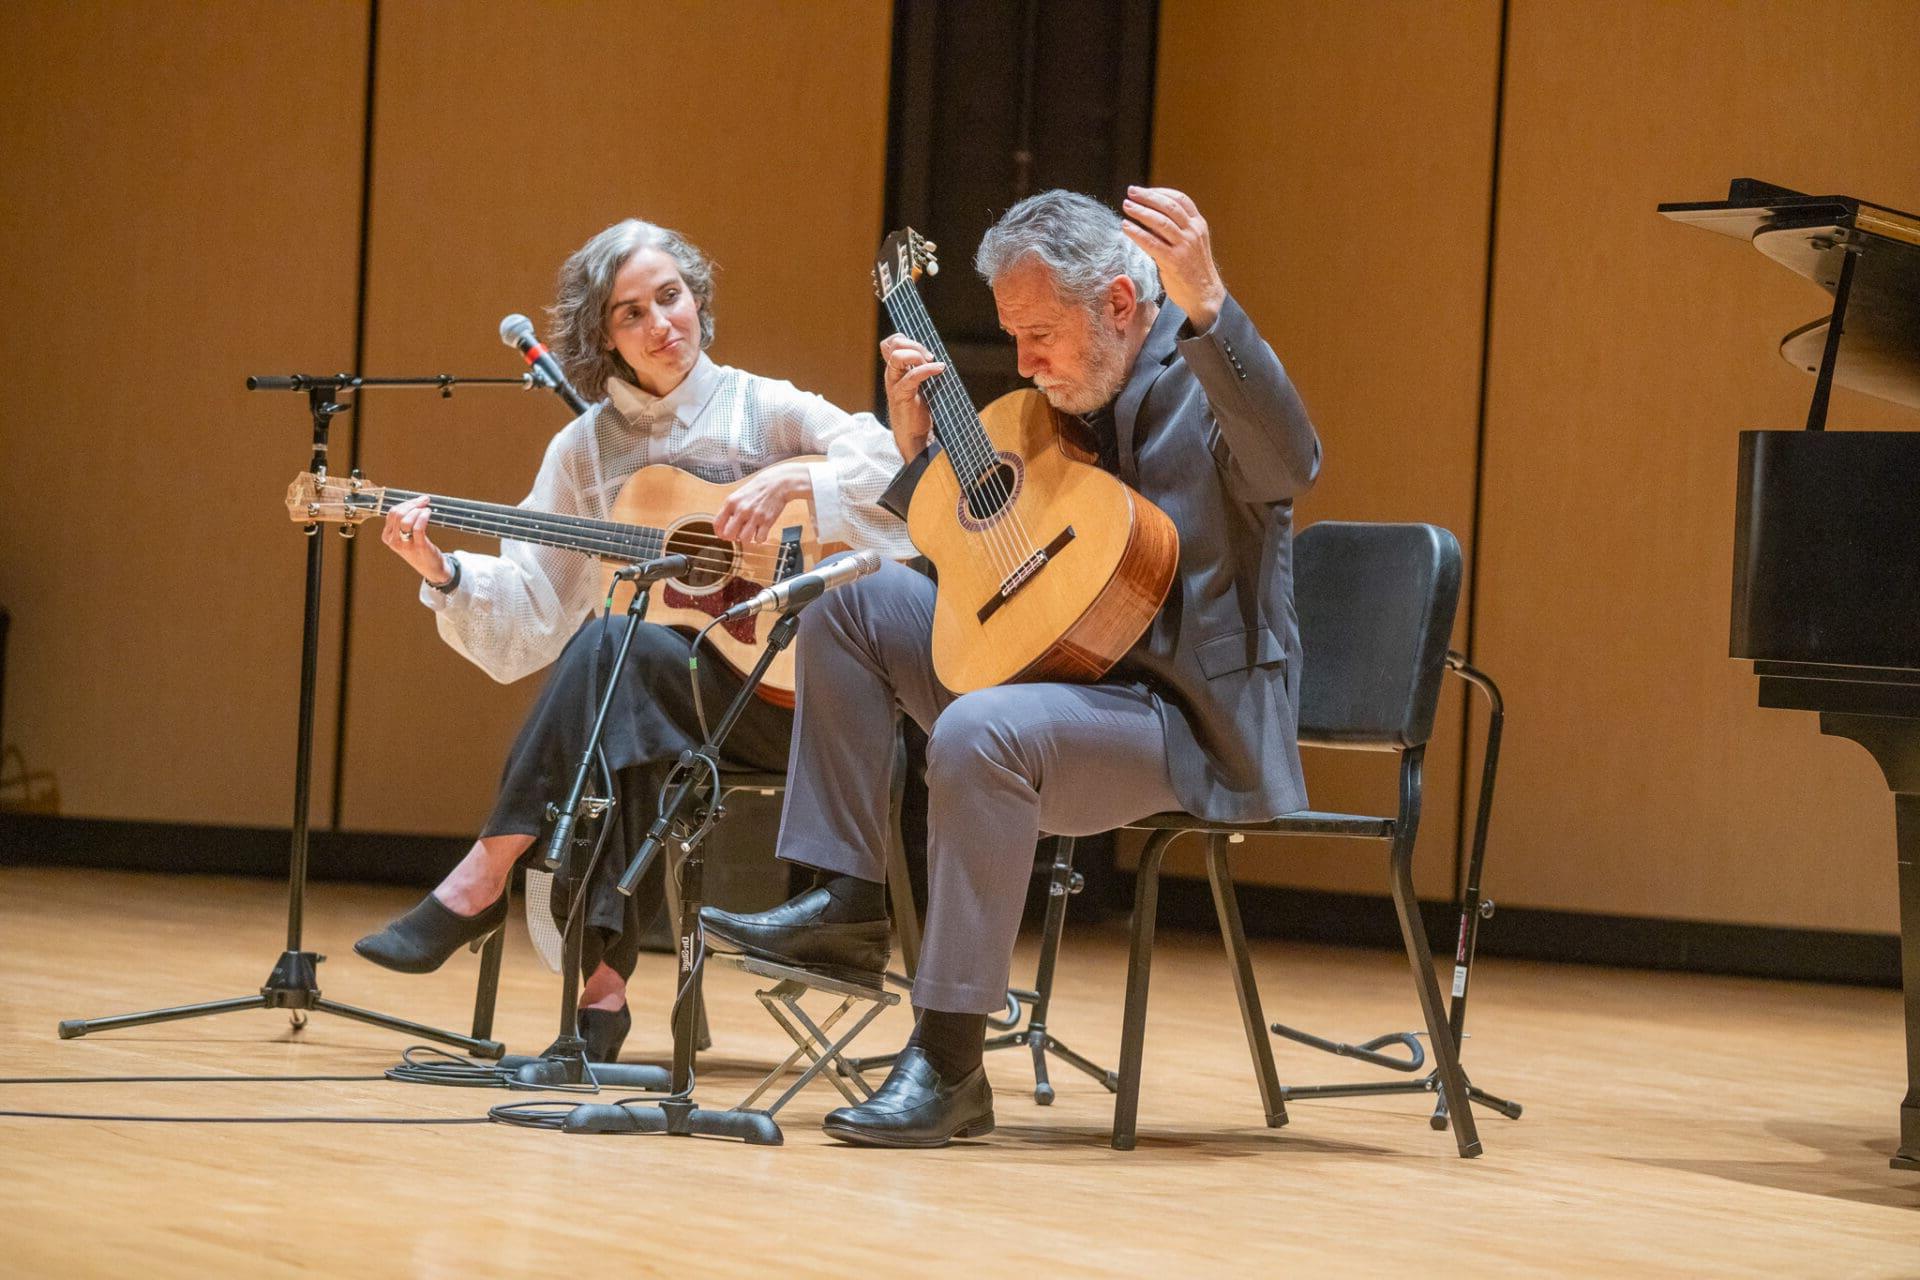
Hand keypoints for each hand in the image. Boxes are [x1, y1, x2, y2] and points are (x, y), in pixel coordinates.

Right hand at [381, 494, 452, 583]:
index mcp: (387, 536)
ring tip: (427, 509)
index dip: (406, 503)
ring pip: (406, 520)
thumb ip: (404, 521)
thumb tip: (414, 501)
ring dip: (418, 510)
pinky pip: (418, 527)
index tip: (418, 500)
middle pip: (398, 514)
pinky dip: (423, 516)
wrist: (431, 568)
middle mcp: (393, 541)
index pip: (392, 513)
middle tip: (424, 500)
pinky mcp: (419, 547)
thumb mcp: (405, 536)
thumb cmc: (419, 549)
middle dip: (412, 504)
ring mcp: (405, 545)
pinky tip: (428, 513)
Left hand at [712, 461, 812, 543]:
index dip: (719, 532)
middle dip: (732, 537)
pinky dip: (760, 538)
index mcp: (731, 502)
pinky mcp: (767, 521)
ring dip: (747, 538)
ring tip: (751, 532)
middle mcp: (741, 509)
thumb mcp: (739, 494)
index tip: (723, 534)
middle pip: (728, 535)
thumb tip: (724, 525)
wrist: (778, 483)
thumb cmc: (758, 488)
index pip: (717, 523)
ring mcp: (754, 516)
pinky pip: (759, 539)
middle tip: (738, 534)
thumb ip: (731, 508)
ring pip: (744, 539)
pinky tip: (761, 531)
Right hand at [879, 332, 944, 460]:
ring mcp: (894, 384)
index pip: (892, 342)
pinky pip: (912, 376)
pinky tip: (939, 369)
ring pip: (897, 356)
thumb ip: (924, 370)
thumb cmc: (920, 411)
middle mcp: (892, 374)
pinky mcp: (901, 395)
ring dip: (917, 354)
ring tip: (932, 363)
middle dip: (915, 344)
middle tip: (930, 356)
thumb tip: (940, 356)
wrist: (915, 436)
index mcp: (896, 369)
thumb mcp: (921, 385)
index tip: (925, 351)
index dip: (908, 339)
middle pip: (894, 344)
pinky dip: (927, 369)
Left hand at [1121, 185, 1225, 330]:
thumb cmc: (1192, 268)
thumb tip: (1148, 214)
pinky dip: (1137, 233)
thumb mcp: (1190, 242)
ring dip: (1140, 211)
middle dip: (1147, 197)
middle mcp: (1193, 232)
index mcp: (1198, 224)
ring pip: (1160, 222)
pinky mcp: (1174, 261)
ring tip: (1126, 205)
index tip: (1144, 191)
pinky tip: (1126, 227)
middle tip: (1131, 192)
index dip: (1160, 192)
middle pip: (1168, 206)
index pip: (1180, 199)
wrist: (1204, 294)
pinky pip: (1151, 242)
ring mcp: (1185, 246)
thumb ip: (1175, 228)